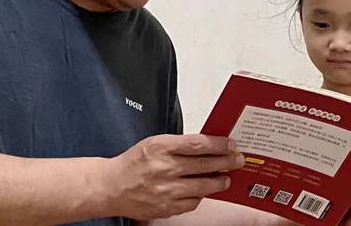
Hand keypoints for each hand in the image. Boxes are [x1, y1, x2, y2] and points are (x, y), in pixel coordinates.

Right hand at [103, 134, 244, 220]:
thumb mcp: (156, 143)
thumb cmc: (135, 162)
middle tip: (238, 160)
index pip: (198, 144)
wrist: (112, 187)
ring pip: (202, 187)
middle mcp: (164, 168)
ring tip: (226, 178)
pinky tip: (205, 191)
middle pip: (204, 165)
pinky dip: (201, 196)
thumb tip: (208, 145)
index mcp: (161, 147)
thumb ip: (180, 144)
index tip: (231, 144)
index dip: (218, 144)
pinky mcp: (165, 208)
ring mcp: (165, 190)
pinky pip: (192, 203)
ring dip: (219, 182)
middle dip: (226, 162)